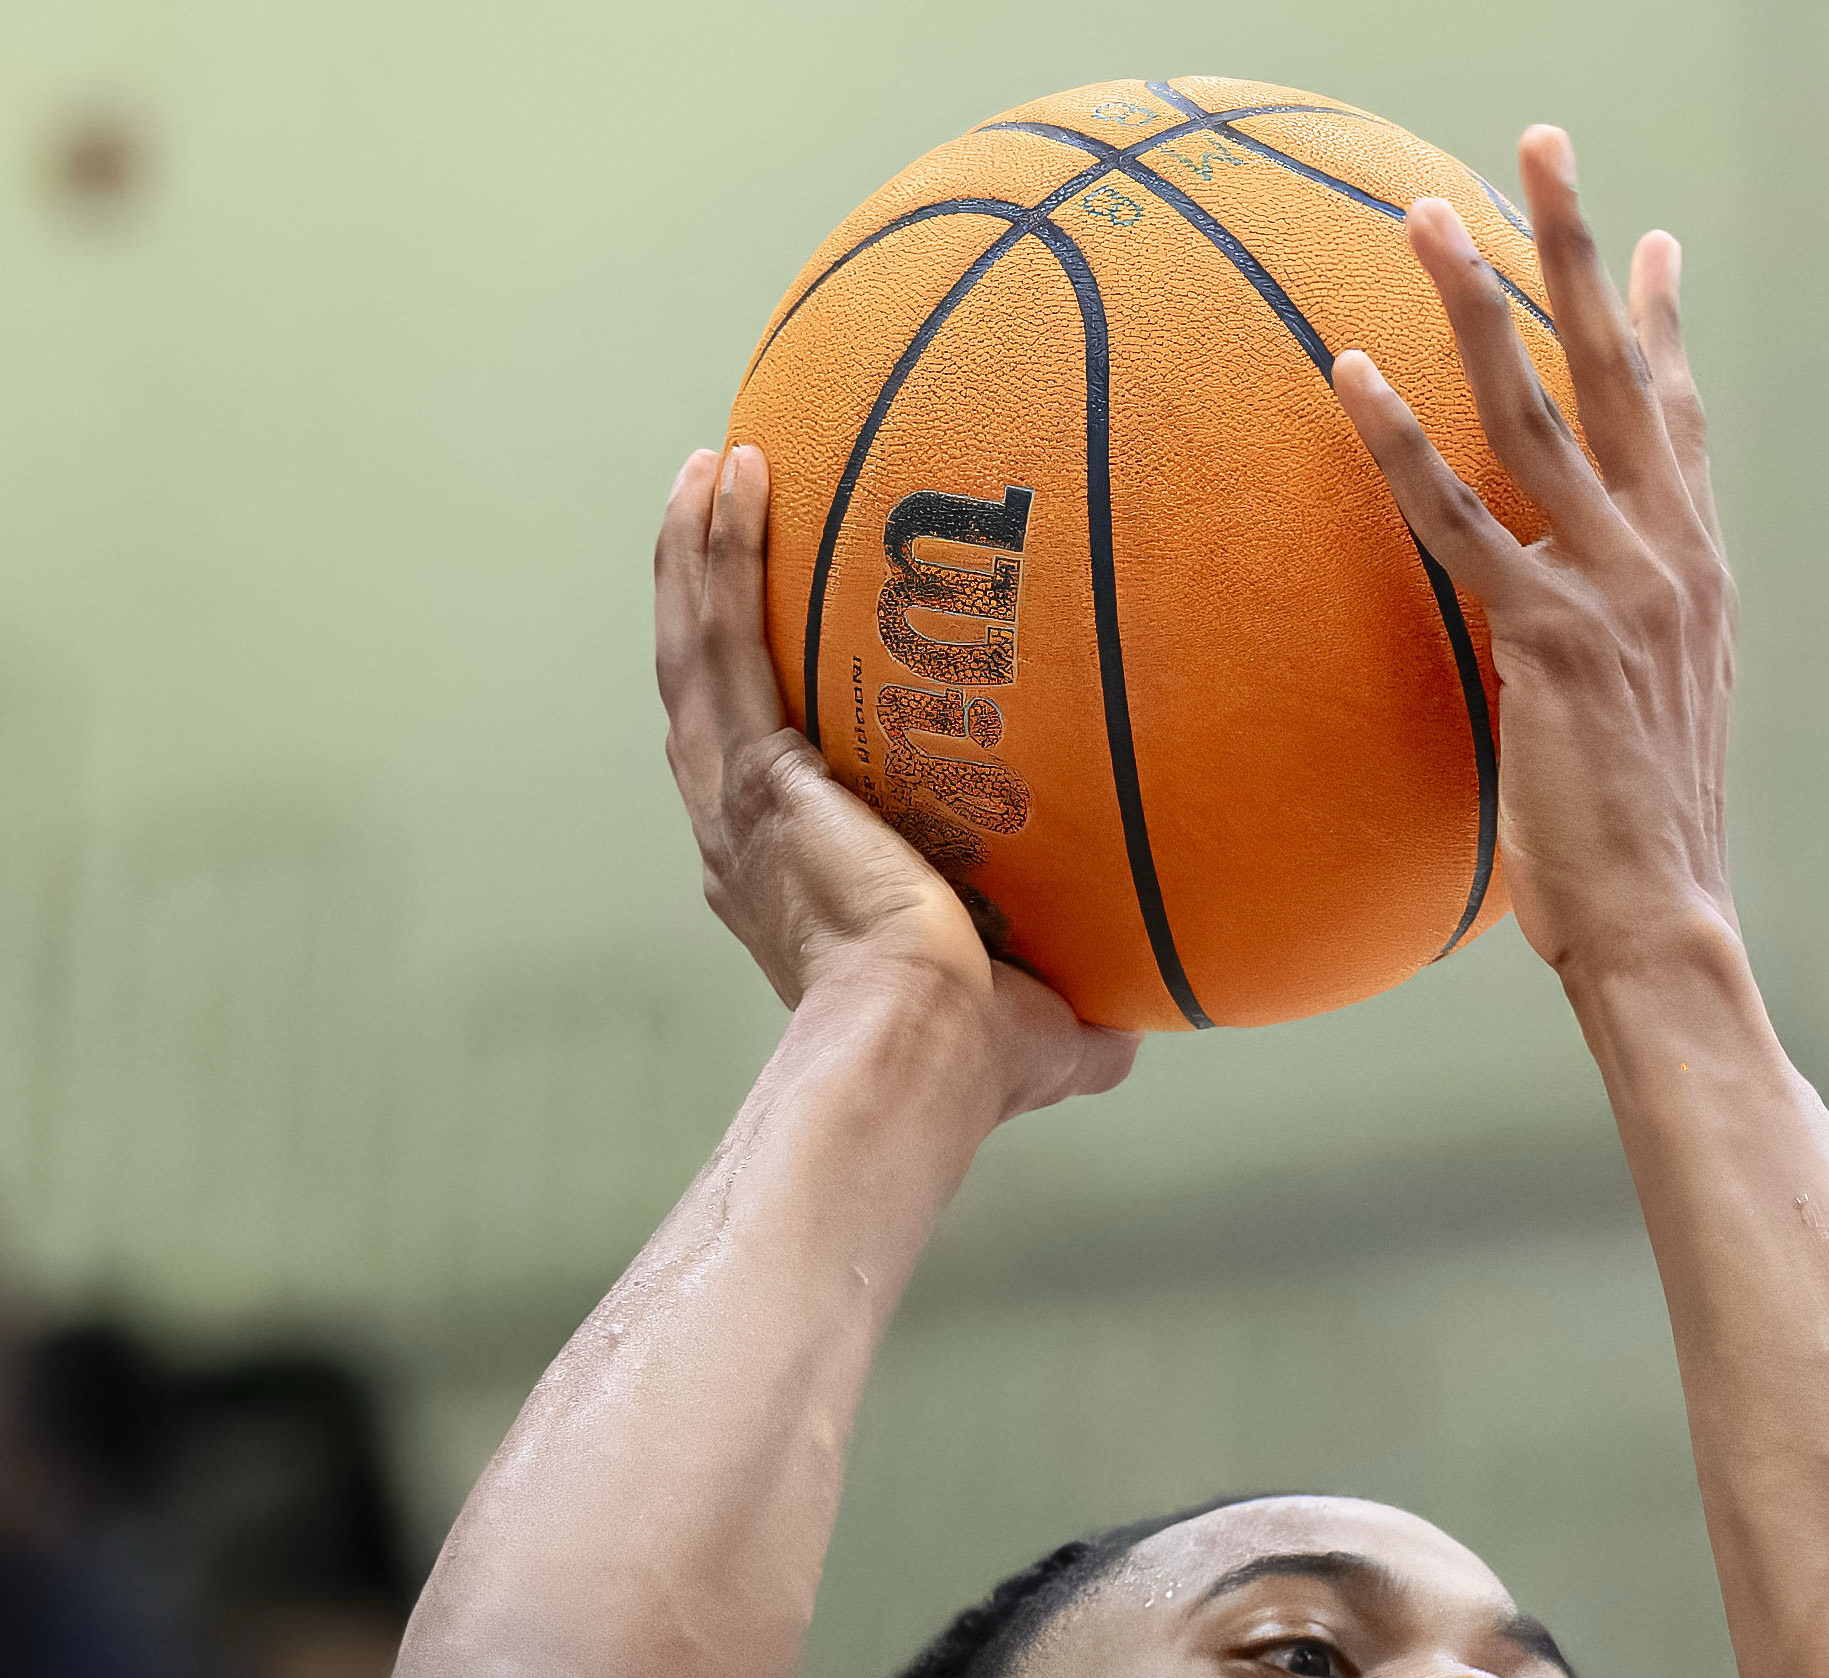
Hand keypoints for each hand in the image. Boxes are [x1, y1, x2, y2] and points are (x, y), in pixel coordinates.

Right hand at [654, 443, 1130, 1124]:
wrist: (923, 1045)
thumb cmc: (975, 1057)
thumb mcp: (1036, 1024)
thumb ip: (1073, 1008)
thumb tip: (1134, 1024)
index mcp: (791, 880)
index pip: (761, 767)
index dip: (756, 703)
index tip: (773, 644)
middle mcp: (744, 835)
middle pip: (707, 687)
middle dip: (704, 599)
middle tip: (721, 515)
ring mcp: (736, 797)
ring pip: (697, 647)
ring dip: (694, 553)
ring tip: (711, 467)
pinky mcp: (750, 768)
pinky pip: (722, 634)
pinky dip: (714, 553)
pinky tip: (733, 472)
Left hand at [1332, 126, 1730, 984]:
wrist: (1661, 926)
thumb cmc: (1636, 852)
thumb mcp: (1642, 726)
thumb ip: (1613, 651)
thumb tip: (1564, 641)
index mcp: (1695, 577)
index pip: (1680, 422)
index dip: (1665, 326)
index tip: (1656, 242)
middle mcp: (1668, 559)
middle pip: (1620, 370)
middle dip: (1579, 247)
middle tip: (1543, 142)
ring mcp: (1615, 590)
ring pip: (1536, 413)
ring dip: (1479, 301)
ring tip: (1426, 213)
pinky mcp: (1547, 638)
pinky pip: (1456, 520)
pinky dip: (1400, 440)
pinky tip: (1347, 371)